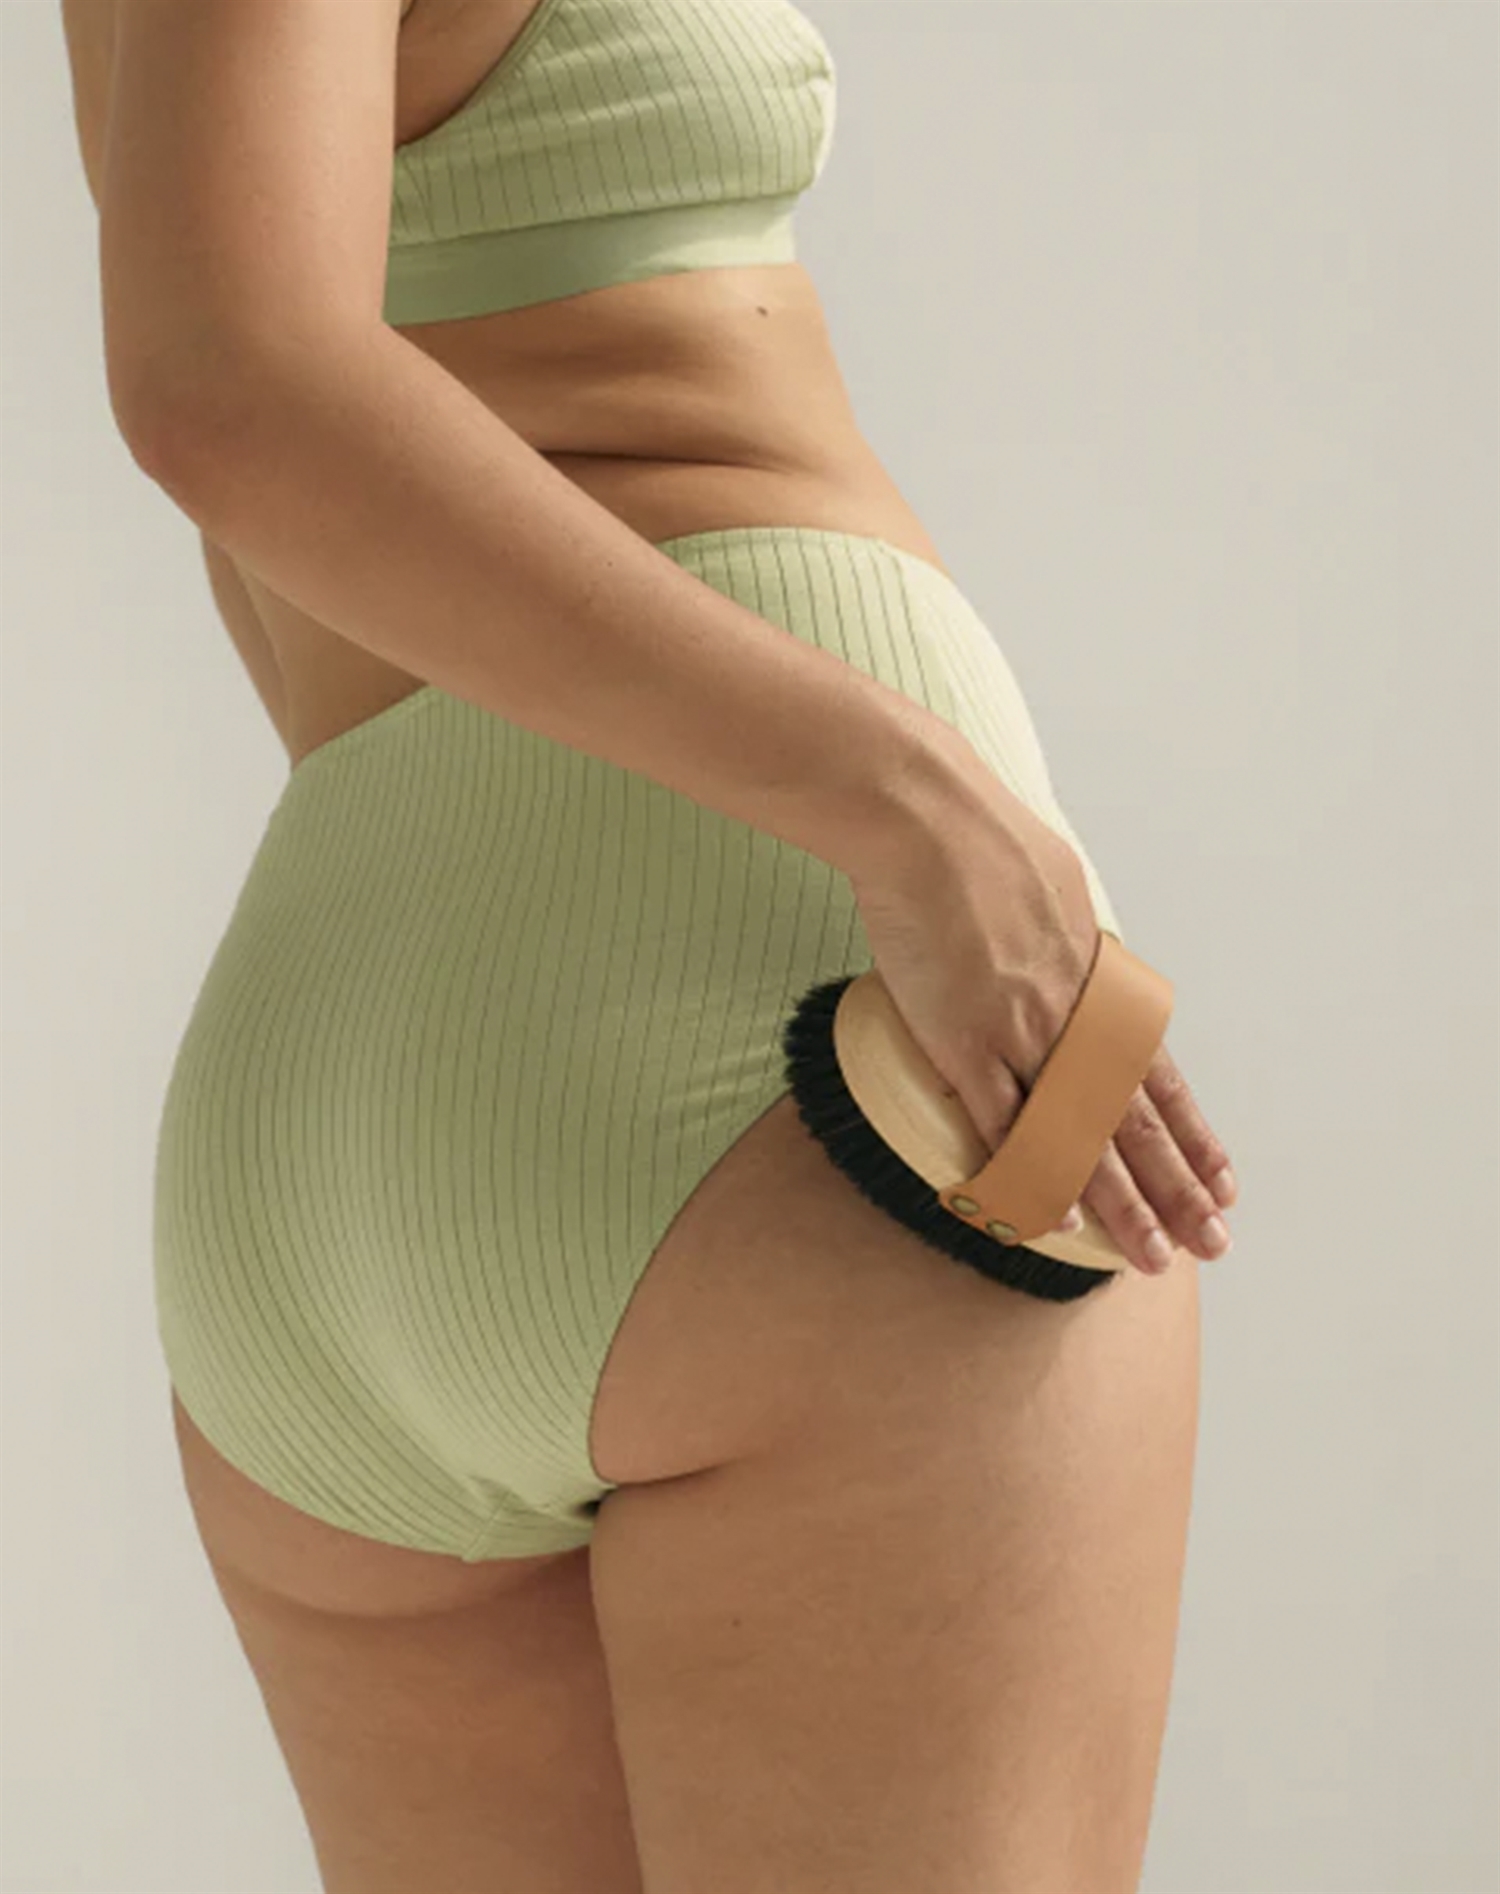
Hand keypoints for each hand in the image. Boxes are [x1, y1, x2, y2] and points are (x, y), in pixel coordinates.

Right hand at [847, 732, 1235, 1275]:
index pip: (1160, 1079)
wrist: (929, 821)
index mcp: (1099, 985)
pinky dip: (1028, 1174)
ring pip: (1081, 1138)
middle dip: (1178, 1190)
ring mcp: (1022, 1034)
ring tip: (1149, 1257)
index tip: (1222, 1183)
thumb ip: (1069, 937)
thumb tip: (1074, 944)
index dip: (1193, 1137)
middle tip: (1212, 1245)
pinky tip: (1053, 1220)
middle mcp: (1075, 1018)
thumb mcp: (1058, 888)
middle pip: (1137, 1122)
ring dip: (1120, 1205)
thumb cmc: (986, 842)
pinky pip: (1002, 1125)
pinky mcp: (964, 1042)